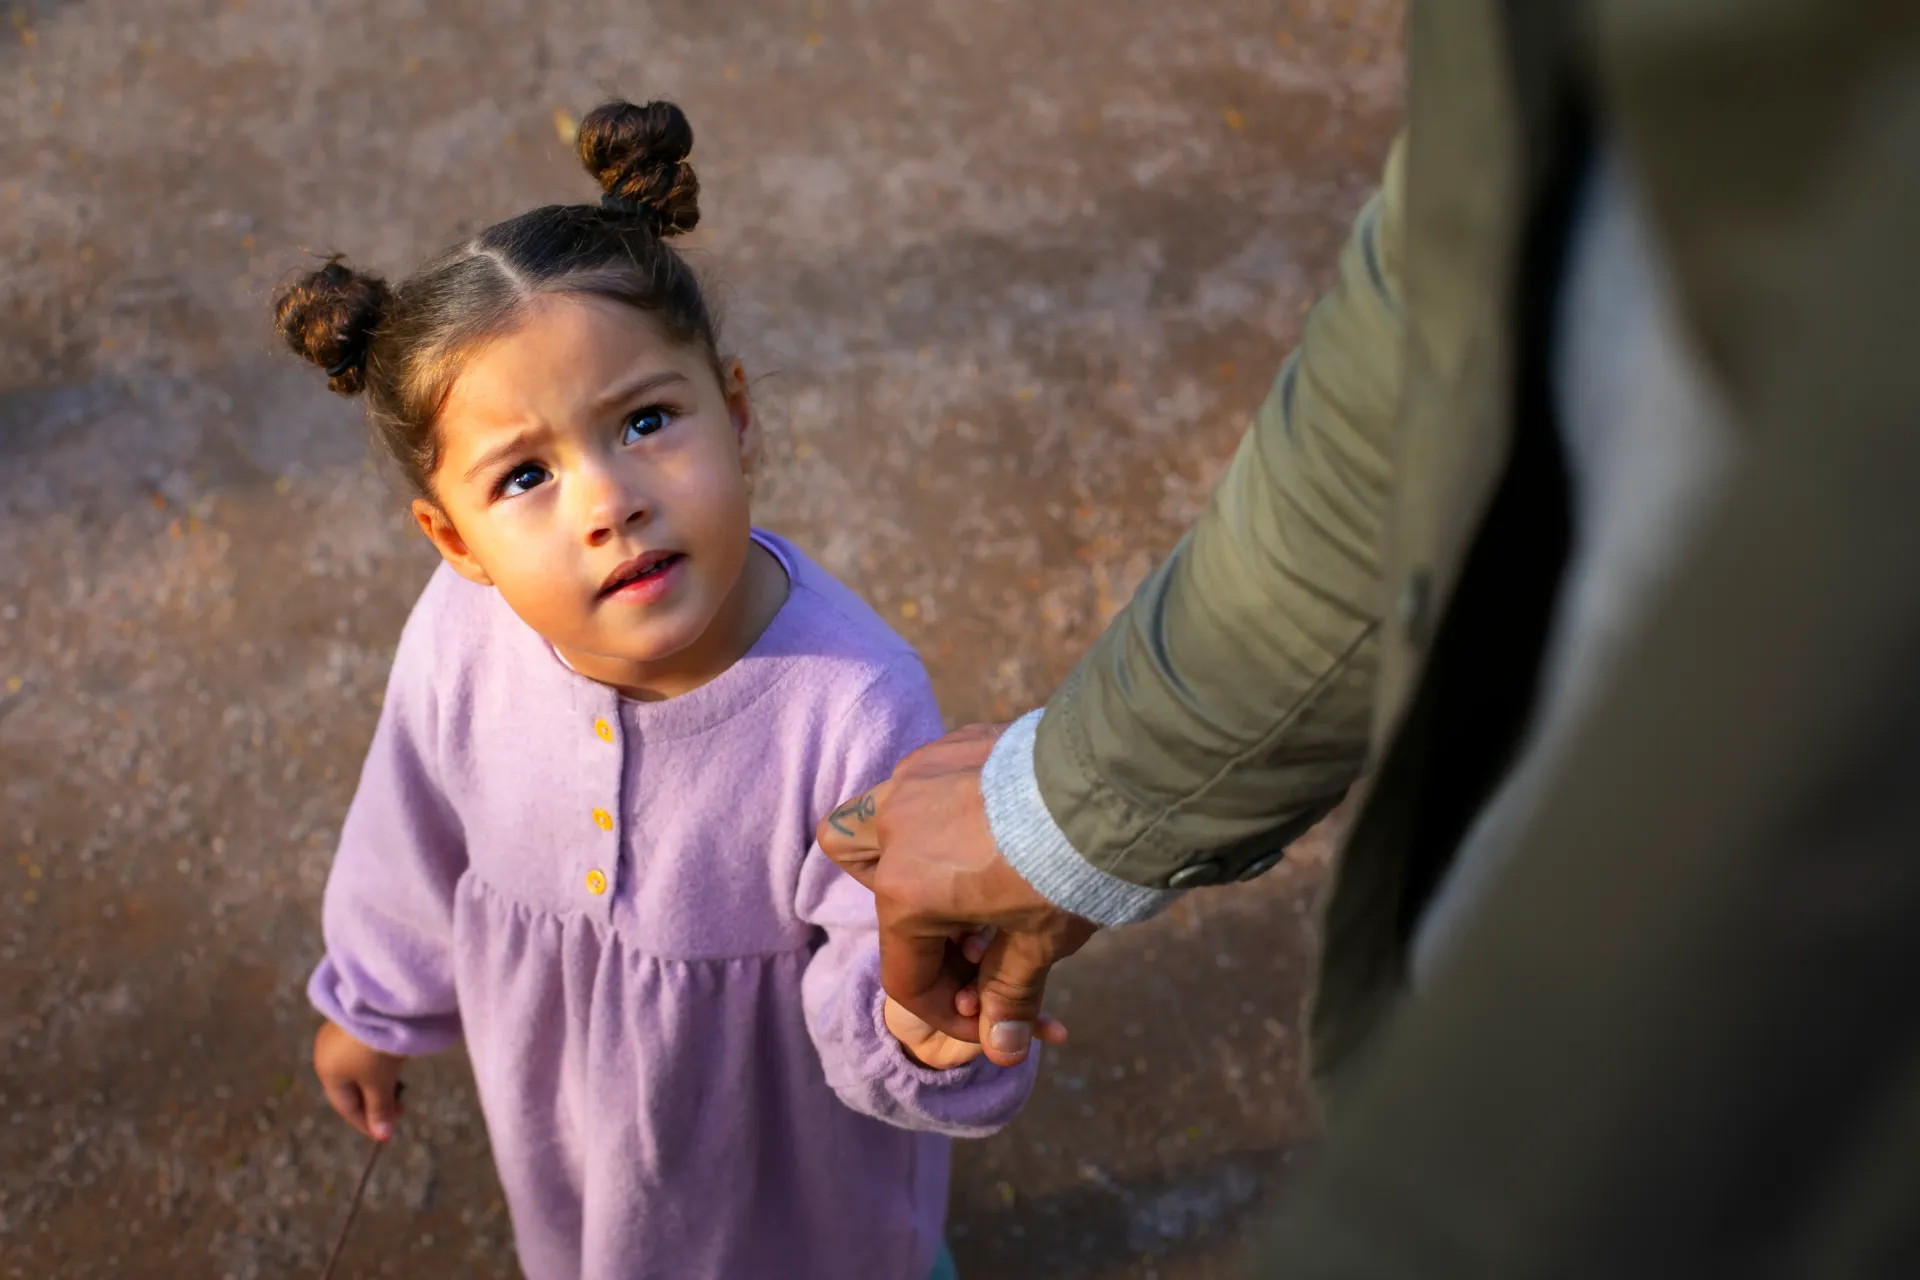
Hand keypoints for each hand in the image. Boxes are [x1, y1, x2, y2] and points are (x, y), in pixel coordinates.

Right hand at [314, 1020, 406, 1142]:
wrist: (378, 1001)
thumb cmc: (374, 1049)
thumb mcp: (380, 1082)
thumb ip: (380, 1109)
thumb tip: (382, 1136)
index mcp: (327, 1074)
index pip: (346, 1107)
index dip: (366, 1123)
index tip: (387, 1134)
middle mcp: (325, 1055)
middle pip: (349, 1088)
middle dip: (373, 1103)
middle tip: (399, 1110)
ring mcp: (336, 1036)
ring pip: (356, 1070)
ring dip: (375, 1084)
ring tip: (398, 1089)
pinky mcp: (351, 1021)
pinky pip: (360, 1053)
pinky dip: (375, 1065)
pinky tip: (390, 1064)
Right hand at [818, 721, 1097, 1066]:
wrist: (1110, 783)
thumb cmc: (1068, 869)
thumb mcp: (1038, 944)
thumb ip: (1010, 995)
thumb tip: (1003, 1050)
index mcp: (905, 892)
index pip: (905, 973)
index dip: (944, 1009)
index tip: (984, 1015)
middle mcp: (894, 829)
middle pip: (865, 878)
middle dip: (905, 916)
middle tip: (964, 933)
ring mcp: (918, 777)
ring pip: (876, 813)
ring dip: (910, 849)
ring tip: (969, 872)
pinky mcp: (950, 743)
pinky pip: (927, 780)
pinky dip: (947, 808)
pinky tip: (1000, 824)